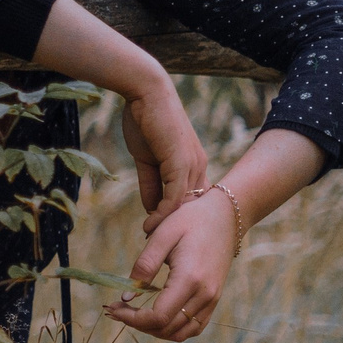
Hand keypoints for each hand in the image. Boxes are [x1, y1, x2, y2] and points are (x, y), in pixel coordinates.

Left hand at [106, 188, 235, 341]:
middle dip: (138, 324)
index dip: (132, 319)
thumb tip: (126, 297)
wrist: (225, 216)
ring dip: (155, 330)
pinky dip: (173, 329)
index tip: (113, 308)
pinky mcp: (214, 299)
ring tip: (134, 315)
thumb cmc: (190, 220)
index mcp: (190, 279)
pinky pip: (194, 327)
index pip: (159, 316)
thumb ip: (144, 266)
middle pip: (167, 328)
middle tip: (117, 310)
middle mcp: (205, 295)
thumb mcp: (162, 235)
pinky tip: (156, 316)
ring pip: (181, 333)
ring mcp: (212, 299)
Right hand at [120, 81, 208, 230]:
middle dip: (179, 229)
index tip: (167, 237)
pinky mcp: (181, 162)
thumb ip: (150, 185)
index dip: (180, 219)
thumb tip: (151, 210)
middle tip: (165, 250)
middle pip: (193, 207)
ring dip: (170, 226)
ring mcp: (192, 165)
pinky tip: (151, 225)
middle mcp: (198, 166)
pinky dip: (165, 214)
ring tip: (155, 244)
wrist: (146, 92)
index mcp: (192, 165)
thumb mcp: (146, 159)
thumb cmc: (144, 120)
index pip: (192, 200)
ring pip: (186, 205)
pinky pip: (176, 196)